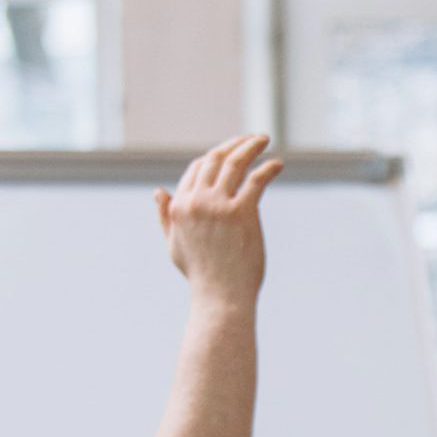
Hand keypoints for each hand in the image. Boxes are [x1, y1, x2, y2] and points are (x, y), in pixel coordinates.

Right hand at [155, 134, 283, 301]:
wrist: (221, 297)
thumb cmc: (201, 275)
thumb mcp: (175, 244)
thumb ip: (166, 216)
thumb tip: (159, 191)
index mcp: (180, 206)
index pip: (197, 169)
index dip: (215, 157)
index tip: (232, 154)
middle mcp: (197, 201)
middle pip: (215, 159)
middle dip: (234, 144)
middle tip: (251, 139)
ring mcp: (218, 206)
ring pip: (235, 163)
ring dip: (250, 146)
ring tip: (263, 139)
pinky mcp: (241, 213)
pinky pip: (256, 180)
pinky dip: (268, 168)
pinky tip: (278, 164)